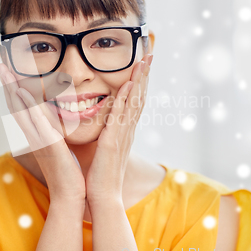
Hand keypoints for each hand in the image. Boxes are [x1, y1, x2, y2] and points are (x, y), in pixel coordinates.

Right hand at [0, 63, 85, 203]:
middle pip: (14, 104)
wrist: (69, 195)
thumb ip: (53, 130)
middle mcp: (32, 134)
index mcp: (35, 133)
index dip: (11, 87)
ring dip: (12, 89)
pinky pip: (37, 122)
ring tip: (4, 71)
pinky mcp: (49, 145)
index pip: (20, 106)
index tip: (6, 69)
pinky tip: (23, 93)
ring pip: (21, 110)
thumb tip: (54, 118)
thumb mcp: (58, 145)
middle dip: (6, 83)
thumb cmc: (66, 171)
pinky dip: (29, 107)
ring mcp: (38, 139)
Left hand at [85, 54, 152, 203]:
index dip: (140, 82)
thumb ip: (105, 133)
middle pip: (140, 97)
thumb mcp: (104, 148)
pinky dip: (126, 99)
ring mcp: (123, 135)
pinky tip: (129, 84)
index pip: (135, 101)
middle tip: (150, 54)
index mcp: (124, 131)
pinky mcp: (113, 141)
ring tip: (144, 61)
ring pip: (135, 102)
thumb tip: (102, 123)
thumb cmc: (100, 174)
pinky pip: (121, 116)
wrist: (103, 196)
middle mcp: (127, 130)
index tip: (143, 64)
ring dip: (140, 80)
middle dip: (145, 75)